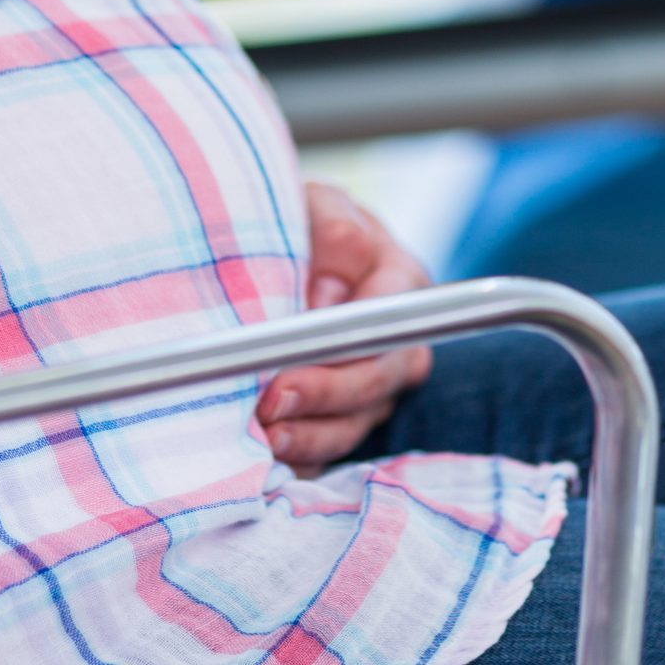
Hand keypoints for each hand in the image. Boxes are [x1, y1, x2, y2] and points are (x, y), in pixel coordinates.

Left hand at [256, 182, 433, 472]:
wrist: (278, 253)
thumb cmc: (300, 223)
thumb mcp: (315, 204)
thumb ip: (331, 229)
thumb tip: (327, 294)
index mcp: (400, 281)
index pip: (387, 322)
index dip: (342, 349)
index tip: (289, 365)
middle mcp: (398, 339)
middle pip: (378, 380)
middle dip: (324, 397)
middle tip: (270, 405)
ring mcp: (375, 386)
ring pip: (357, 423)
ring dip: (310, 437)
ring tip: (264, 440)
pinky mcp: (345, 419)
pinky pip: (332, 452)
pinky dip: (300, 459)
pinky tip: (265, 461)